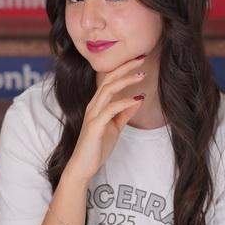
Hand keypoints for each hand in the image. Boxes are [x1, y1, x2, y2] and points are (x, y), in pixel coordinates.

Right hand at [66, 55, 146, 183]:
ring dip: (126, 80)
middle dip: (125, 67)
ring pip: (108, 90)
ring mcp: (93, 115)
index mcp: (97, 104)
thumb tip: (138, 98)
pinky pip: (110, 109)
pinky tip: (136, 99)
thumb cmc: (97, 147)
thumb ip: (124, 113)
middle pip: (109, 79)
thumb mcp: (115, 127)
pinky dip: (124, 102)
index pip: (110, 80)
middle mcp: (93, 106)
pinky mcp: (94, 126)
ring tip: (141, 75)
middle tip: (142, 57)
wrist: (82, 166)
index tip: (139, 60)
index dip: (124, 69)